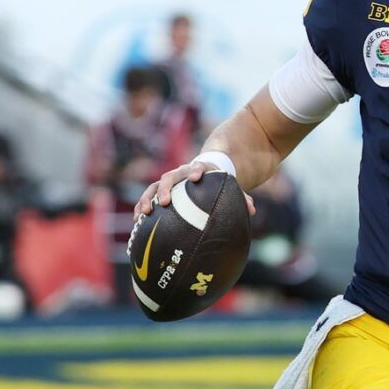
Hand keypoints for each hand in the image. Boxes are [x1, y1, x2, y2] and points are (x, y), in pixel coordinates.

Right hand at [132, 159, 255, 217]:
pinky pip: (148, 197)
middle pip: (169, 177)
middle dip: (166, 188)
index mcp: (198, 170)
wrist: (202, 172)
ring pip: (153, 187)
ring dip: (148, 199)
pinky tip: (137, 221)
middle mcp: (180, 174)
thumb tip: (251, 209)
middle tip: (165, 202)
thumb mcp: (228, 187)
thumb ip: (240, 196)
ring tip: (143, 213)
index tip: (196, 177)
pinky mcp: (159, 191)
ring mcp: (168, 182)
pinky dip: (142, 207)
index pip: (197, 168)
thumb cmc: (216, 182)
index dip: (196, 171)